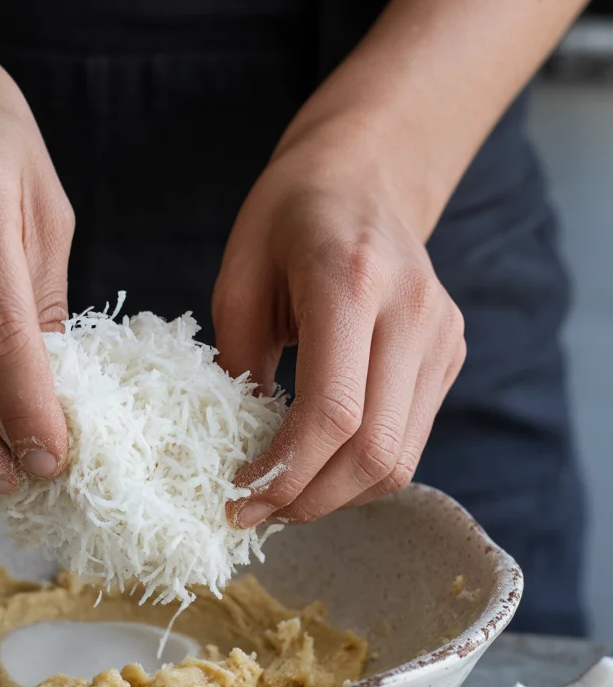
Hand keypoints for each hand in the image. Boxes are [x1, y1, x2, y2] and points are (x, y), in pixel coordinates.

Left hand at [214, 116, 465, 526]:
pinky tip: (319, 465)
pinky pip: (410, 440)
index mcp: (350, 283)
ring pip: (400, 459)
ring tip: (284, 496)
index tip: (239, 499)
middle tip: (256, 512)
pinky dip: (361, 471)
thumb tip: (239, 459)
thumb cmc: (286, 219)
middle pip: (374, 452)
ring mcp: (440, 336)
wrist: (363, 175)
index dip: (285, 474)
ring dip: (336, 496)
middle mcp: (410, 312)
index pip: (333, 413)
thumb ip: (238, 368)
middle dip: (309, 500)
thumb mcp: (238, 281)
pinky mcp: (449, 354)